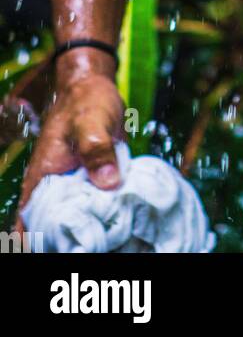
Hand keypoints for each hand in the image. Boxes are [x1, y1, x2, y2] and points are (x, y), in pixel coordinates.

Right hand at [14, 52, 124, 236]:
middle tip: (95, 248)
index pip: (29, 226)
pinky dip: (102, 213)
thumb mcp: (93, 121)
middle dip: (69, 241)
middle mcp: (51, 187)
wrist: (92, 85)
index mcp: (41, 179)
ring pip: (74, 218)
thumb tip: (108, 183)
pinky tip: (119, 222)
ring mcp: (70, 185)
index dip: (40, 245)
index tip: (64, 251)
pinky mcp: (88, 181)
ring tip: (109, 240)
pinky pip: (91, 205)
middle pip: (53, 228)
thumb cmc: (87, 101)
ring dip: (88, 228)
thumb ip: (97, 150)